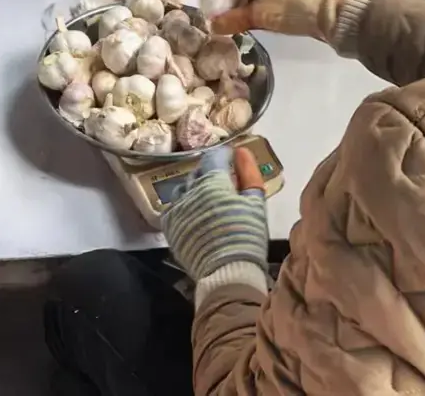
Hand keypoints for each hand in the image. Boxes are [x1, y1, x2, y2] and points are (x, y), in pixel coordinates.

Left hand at [161, 146, 267, 280]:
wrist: (227, 273)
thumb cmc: (246, 235)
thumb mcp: (255, 203)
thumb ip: (249, 173)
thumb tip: (241, 151)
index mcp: (212, 181)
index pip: (215, 156)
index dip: (225, 157)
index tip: (233, 163)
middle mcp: (190, 189)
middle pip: (199, 172)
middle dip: (211, 174)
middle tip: (224, 184)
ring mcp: (177, 207)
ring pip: (185, 189)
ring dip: (196, 190)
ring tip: (208, 201)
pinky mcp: (169, 225)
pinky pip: (174, 207)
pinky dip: (185, 207)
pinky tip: (196, 216)